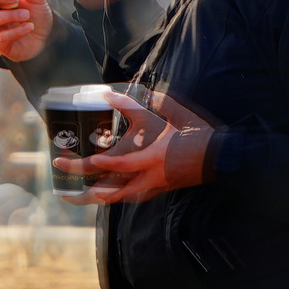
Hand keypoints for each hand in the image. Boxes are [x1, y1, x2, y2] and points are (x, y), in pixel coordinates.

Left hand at [55, 90, 215, 204]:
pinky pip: (135, 196)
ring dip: (101, 197)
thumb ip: (153, 102)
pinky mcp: (162, 189)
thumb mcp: (177, 114)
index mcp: (153, 158)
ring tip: (80, 194)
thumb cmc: (200, 135)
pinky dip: (118, 196)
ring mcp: (157, 186)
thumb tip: (130, 90)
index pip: (120, 165)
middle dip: (88, 191)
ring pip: (123, 198)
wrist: (224, 158)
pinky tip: (109, 193)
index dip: (100, 164)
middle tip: (64, 188)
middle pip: (114, 191)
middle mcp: (151, 177)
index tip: (84, 160)